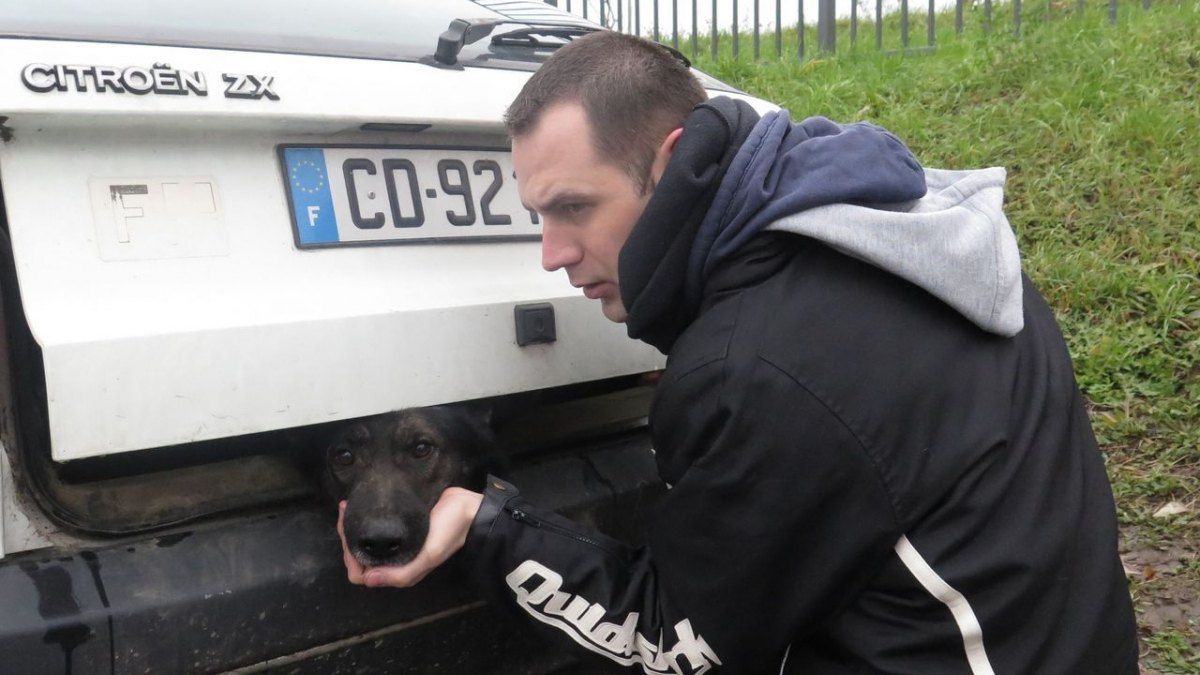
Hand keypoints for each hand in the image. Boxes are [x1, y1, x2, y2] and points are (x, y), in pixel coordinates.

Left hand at [337, 487, 483, 587]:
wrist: (469, 509)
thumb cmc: (449, 533)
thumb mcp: (429, 555)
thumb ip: (402, 573)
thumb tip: (368, 579)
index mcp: (399, 572)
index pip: (360, 573)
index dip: (348, 555)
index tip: (348, 531)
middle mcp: (393, 560)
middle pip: (356, 556)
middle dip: (346, 537)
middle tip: (346, 511)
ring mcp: (395, 543)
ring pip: (362, 542)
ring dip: (352, 527)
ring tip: (349, 506)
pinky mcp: (398, 527)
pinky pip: (372, 528)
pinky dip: (362, 518)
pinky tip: (360, 504)